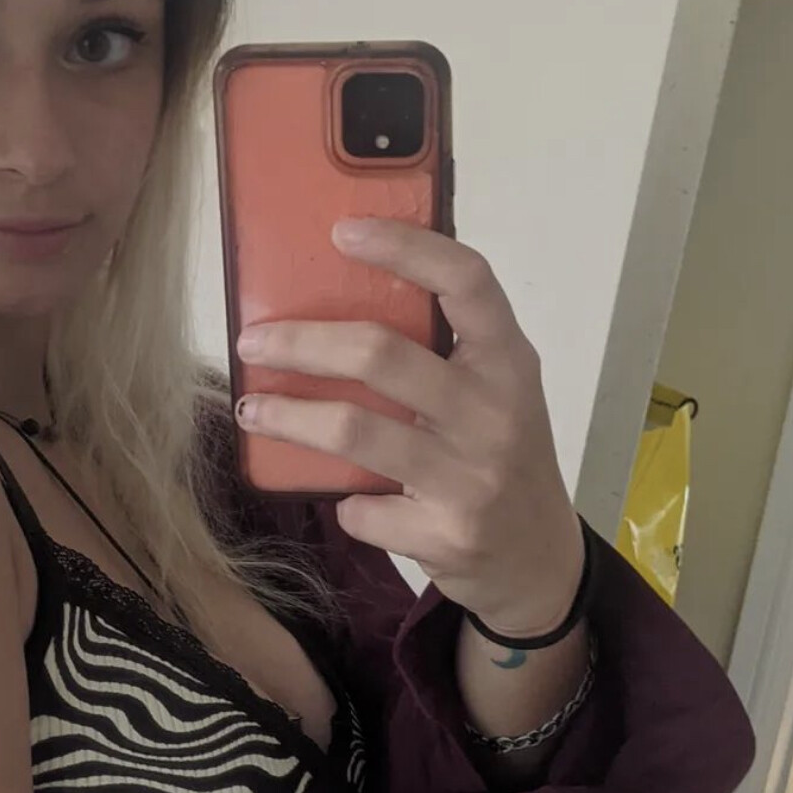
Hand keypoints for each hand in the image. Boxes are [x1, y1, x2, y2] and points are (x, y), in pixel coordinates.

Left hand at [234, 216, 584, 638]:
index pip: (466, 280)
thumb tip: (341, 298)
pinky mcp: (446, 533)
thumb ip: (446, 352)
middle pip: (380, 353)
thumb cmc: (503, 459)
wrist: (540, 562)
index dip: (404, 247)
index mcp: (508, 361)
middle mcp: (495, 411)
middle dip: (302, 341)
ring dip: (288, 416)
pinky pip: (361, 507)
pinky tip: (344, 498)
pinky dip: (341, 502)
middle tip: (254, 339)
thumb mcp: (497, 393)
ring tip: (252, 407)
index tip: (342, 230)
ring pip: (353, 429)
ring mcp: (472, 476)